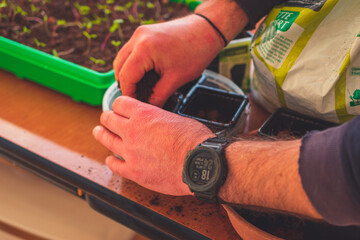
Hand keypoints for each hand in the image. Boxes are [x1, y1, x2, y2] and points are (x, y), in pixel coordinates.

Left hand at [93, 96, 214, 195]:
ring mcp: (130, 152)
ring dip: (101, 134)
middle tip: (107, 119)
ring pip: (106, 139)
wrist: (199, 163)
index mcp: (144, 114)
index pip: (120, 103)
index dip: (119, 104)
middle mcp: (132, 131)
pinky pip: (114, 164)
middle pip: (108, 119)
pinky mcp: (133, 171)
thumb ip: (160, 118)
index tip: (120, 107)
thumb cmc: (194, 140)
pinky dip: (111, 161)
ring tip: (99, 132)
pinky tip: (111, 159)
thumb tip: (157, 121)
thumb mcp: (177, 118)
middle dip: (108, 117)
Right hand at [113, 14, 223, 106]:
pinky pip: (131, 51)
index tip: (134, 105)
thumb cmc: (195, 52)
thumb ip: (158, 96)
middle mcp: (138, 38)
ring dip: (128, 74)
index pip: (126, 76)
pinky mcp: (144, 32)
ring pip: (122, 58)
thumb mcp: (176, 79)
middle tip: (136, 98)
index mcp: (144, 48)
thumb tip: (148, 108)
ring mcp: (140, 33)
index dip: (129, 93)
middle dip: (126, 84)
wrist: (206, 30)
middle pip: (119, 67)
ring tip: (139, 88)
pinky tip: (143, 75)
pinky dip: (133, 64)